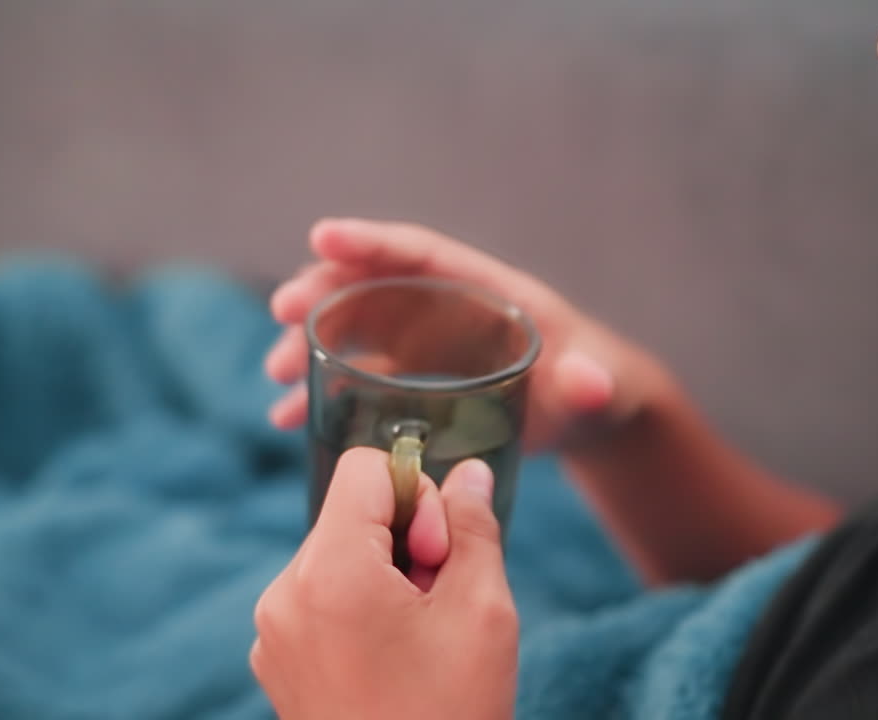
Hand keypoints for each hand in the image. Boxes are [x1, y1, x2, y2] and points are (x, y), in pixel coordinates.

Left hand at [250, 448, 517, 719]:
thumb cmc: (452, 716)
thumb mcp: (483, 613)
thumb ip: (473, 527)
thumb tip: (469, 472)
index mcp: (329, 573)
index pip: (362, 469)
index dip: (417, 493)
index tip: (442, 551)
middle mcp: (284, 594)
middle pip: (350, 513)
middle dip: (404, 540)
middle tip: (439, 601)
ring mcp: (273, 631)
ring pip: (337, 554)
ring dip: (384, 575)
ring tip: (419, 637)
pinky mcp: (275, 660)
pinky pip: (318, 597)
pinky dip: (357, 607)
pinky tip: (393, 657)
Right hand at [265, 218, 667, 449]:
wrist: (589, 417)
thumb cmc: (599, 390)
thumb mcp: (599, 388)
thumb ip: (592, 385)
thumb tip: (590, 383)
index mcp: (488, 292)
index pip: (425, 254)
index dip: (374, 241)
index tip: (322, 233)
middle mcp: (449, 308)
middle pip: (377, 285)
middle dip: (326, 292)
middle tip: (282, 314)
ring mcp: (429, 343)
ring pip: (358, 330)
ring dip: (313, 345)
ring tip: (277, 376)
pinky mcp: (418, 380)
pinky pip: (360, 378)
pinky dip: (325, 394)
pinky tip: (290, 418)